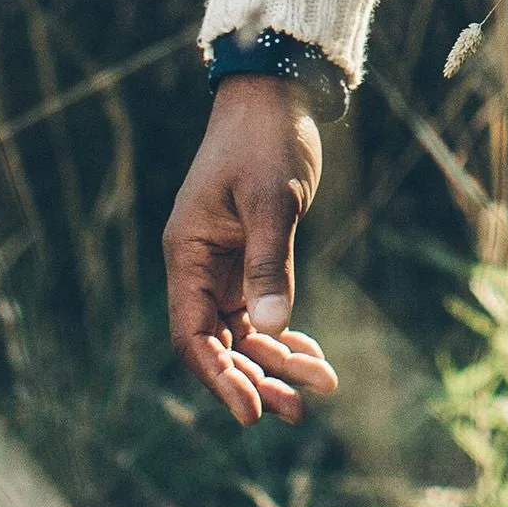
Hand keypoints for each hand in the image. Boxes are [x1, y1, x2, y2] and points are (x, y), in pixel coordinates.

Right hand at [163, 75, 339, 423]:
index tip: (251, 411)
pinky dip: (285, 330)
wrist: (276, 95)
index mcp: (188, 255)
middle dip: (258, 378)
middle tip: (300, 410)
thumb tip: (272, 328)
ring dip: (277, 360)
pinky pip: (262, 306)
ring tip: (319, 388)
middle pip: (220, 341)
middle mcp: (200, 266)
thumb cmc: (266, 140)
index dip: (219, 377)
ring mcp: (224, 263)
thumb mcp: (272, 200)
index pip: (193, 335)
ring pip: (245, 329)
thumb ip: (270, 262)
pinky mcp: (250, 254)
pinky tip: (312, 355)